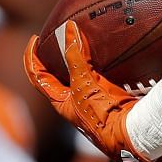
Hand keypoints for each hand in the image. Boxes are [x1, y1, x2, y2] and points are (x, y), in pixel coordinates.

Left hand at [23, 21, 142, 161]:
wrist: (129, 132)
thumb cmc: (101, 115)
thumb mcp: (83, 84)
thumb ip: (75, 57)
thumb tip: (69, 29)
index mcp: (60, 102)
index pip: (38, 77)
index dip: (32, 57)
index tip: (34, 39)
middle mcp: (73, 101)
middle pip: (57, 74)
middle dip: (55, 55)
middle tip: (57, 36)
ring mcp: (91, 98)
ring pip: (79, 72)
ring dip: (78, 56)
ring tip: (80, 38)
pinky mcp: (108, 95)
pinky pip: (98, 73)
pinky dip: (97, 60)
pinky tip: (103, 50)